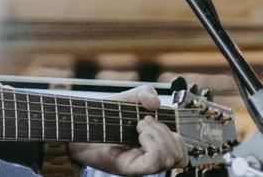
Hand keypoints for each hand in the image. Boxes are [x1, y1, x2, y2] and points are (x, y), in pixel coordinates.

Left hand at [68, 85, 187, 175]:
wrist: (80, 125)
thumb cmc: (102, 116)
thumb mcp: (126, 98)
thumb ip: (144, 93)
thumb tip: (156, 102)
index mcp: (155, 142)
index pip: (182, 148)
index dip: (175, 133)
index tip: (153, 117)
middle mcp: (151, 156)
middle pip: (181, 155)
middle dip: (167, 132)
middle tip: (144, 122)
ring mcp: (142, 164)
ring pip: (170, 159)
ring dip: (159, 137)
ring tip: (140, 128)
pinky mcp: (131, 168)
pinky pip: (154, 163)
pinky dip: (152, 145)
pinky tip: (139, 135)